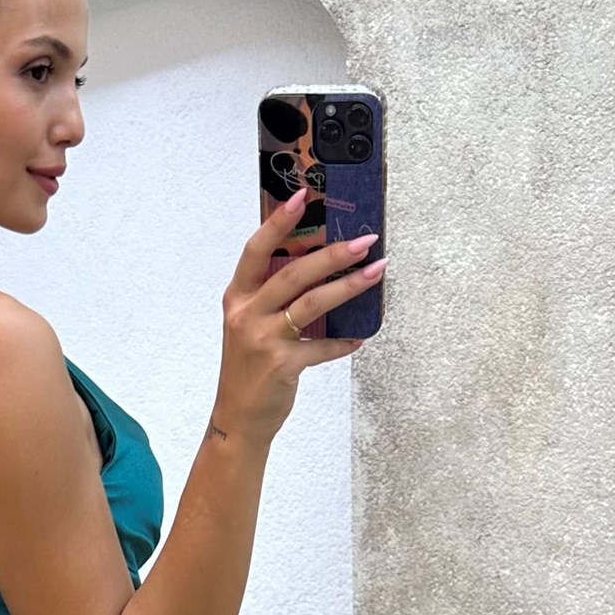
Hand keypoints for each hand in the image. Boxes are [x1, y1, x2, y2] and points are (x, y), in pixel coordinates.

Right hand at [214, 186, 385, 442]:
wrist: (237, 418)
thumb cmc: (248, 367)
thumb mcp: (249, 325)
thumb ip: (272, 297)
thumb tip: (318, 266)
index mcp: (237, 298)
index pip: (256, 250)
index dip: (278, 222)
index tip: (303, 196)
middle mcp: (246, 314)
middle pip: (293, 273)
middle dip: (333, 254)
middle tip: (365, 241)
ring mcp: (262, 340)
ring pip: (312, 304)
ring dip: (348, 286)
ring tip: (376, 272)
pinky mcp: (281, 365)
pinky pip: (322, 348)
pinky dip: (343, 342)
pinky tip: (360, 336)